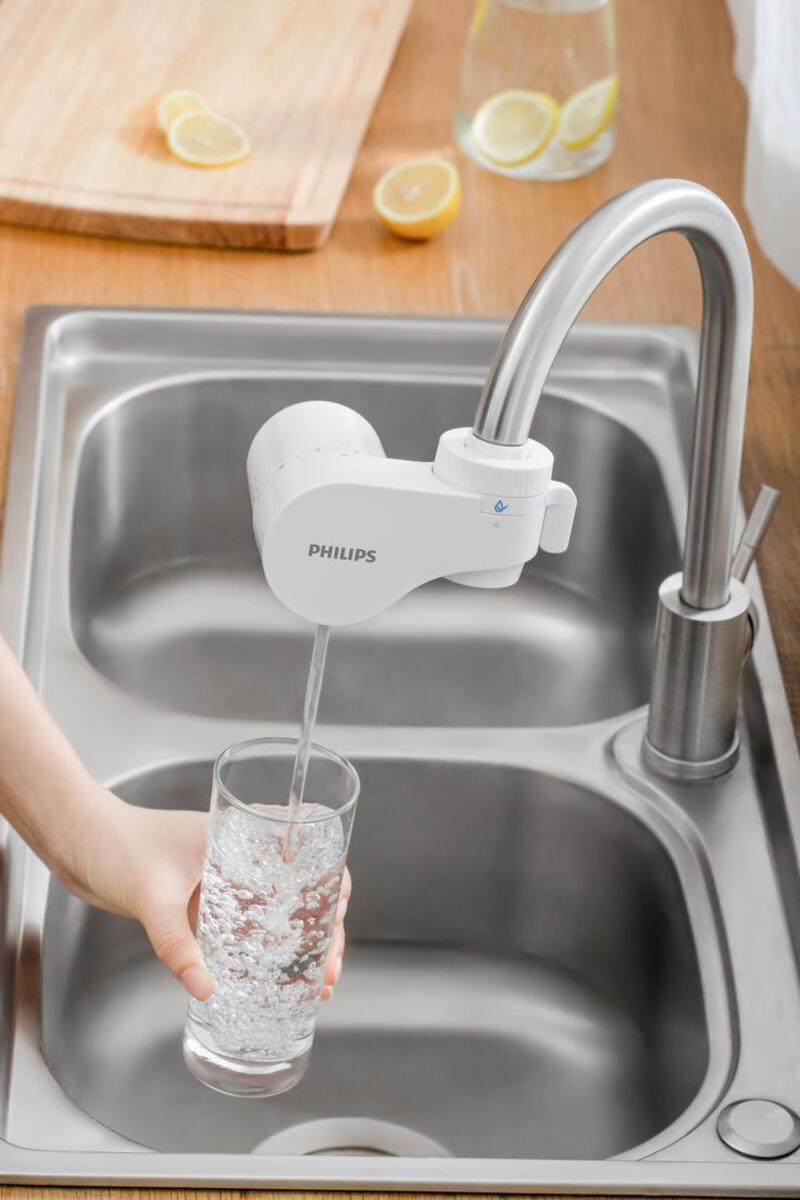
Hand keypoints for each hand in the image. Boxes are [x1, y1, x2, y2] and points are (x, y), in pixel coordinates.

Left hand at [55, 785, 349, 1001]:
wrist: (78, 840)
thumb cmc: (115, 844)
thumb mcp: (151, 896)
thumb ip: (177, 943)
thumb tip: (205, 987)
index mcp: (239, 835)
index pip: (306, 850)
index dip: (332, 884)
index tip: (339, 917)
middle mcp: (239, 855)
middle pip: (301, 888)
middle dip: (325, 928)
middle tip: (330, 968)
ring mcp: (223, 878)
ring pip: (278, 909)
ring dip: (301, 942)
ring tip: (316, 981)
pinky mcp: (203, 900)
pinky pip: (247, 924)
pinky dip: (267, 947)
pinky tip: (272, 976)